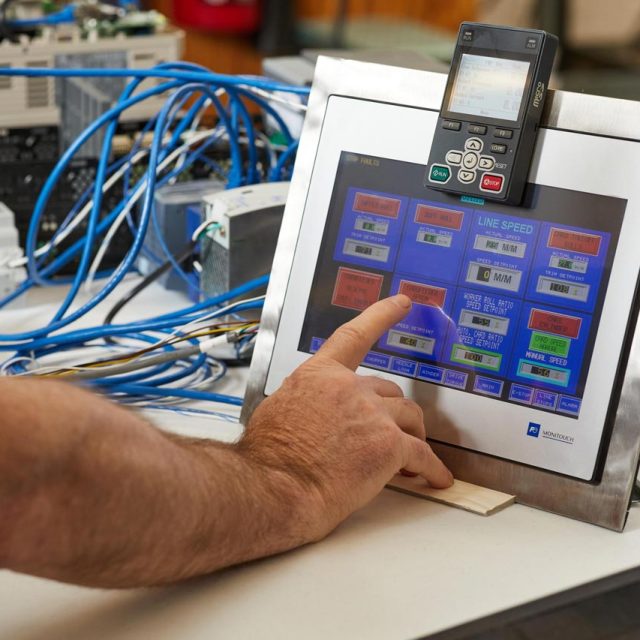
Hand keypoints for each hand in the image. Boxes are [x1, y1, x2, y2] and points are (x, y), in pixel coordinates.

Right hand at [239, 294, 453, 541]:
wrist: (276, 487)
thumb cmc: (269, 458)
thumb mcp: (277, 411)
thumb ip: (304, 402)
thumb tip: (309, 413)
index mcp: (320, 375)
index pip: (355, 337)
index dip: (381, 316)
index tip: (402, 303)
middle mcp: (349, 388)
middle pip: (388, 390)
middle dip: (390, 412)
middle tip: (390, 432)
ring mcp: (372, 414)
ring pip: (409, 417)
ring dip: (413, 435)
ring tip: (411, 458)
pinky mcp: (389, 445)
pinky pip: (422, 455)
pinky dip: (431, 468)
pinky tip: (435, 477)